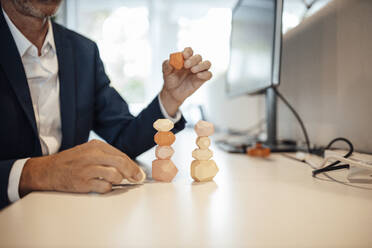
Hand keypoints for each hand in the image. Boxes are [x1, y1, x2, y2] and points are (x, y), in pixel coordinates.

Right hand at [19, 140, 143, 195]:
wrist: (47, 170)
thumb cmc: (71, 161)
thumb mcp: (88, 151)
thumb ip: (107, 156)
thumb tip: (129, 167)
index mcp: (96, 146)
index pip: (121, 155)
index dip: (133, 165)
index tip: (140, 173)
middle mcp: (92, 155)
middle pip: (121, 163)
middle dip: (132, 173)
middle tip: (137, 179)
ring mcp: (87, 169)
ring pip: (115, 175)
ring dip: (118, 181)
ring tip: (112, 182)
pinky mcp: (82, 182)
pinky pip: (104, 187)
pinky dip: (107, 189)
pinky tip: (102, 187)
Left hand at [160, 47, 212, 116]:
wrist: (172, 92)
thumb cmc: (170, 79)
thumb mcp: (166, 71)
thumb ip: (167, 64)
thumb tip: (172, 60)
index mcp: (185, 58)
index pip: (189, 51)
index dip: (188, 52)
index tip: (184, 56)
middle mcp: (193, 63)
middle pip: (198, 57)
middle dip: (193, 60)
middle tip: (186, 65)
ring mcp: (199, 71)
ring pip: (207, 64)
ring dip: (201, 66)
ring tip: (192, 70)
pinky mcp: (202, 79)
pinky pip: (209, 74)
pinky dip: (205, 74)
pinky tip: (198, 76)